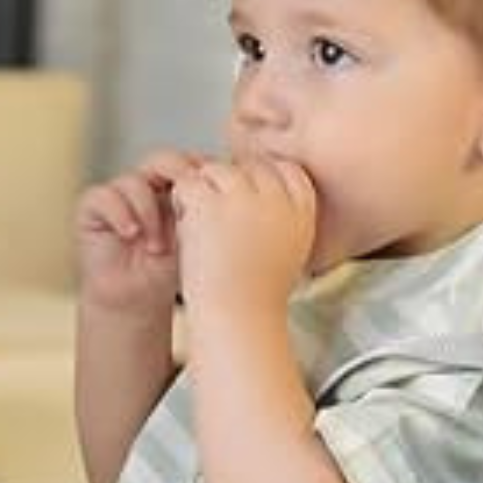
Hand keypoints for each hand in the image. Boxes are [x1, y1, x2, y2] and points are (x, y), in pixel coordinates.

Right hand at [75, 149, 207, 316]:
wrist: (136, 301)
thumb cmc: (168, 272)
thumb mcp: (194, 238)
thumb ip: (201, 210)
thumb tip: (213, 189)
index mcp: (176, 188)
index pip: (188, 162)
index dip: (199, 170)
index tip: (213, 187)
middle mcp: (147, 186)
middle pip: (161, 160)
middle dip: (176, 175)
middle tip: (186, 200)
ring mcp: (119, 195)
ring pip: (134, 181)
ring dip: (148, 212)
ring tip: (156, 246)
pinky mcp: (92, 208)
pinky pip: (104, 196)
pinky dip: (121, 214)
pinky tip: (131, 235)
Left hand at [170, 156, 315, 315]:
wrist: (236, 317)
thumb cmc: (256, 293)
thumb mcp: (288, 249)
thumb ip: (284, 214)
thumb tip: (264, 188)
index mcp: (301, 210)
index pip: (285, 169)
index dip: (261, 181)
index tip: (246, 205)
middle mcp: (277, 198)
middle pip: (247, 166)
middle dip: (229, 186)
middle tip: (219, 223)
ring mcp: (244, 197)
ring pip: (215, 170)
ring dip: (203, 193)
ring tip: (203, 228)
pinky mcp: (210, 203)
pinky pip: (188, 184)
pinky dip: (182, 203)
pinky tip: (188, 228)